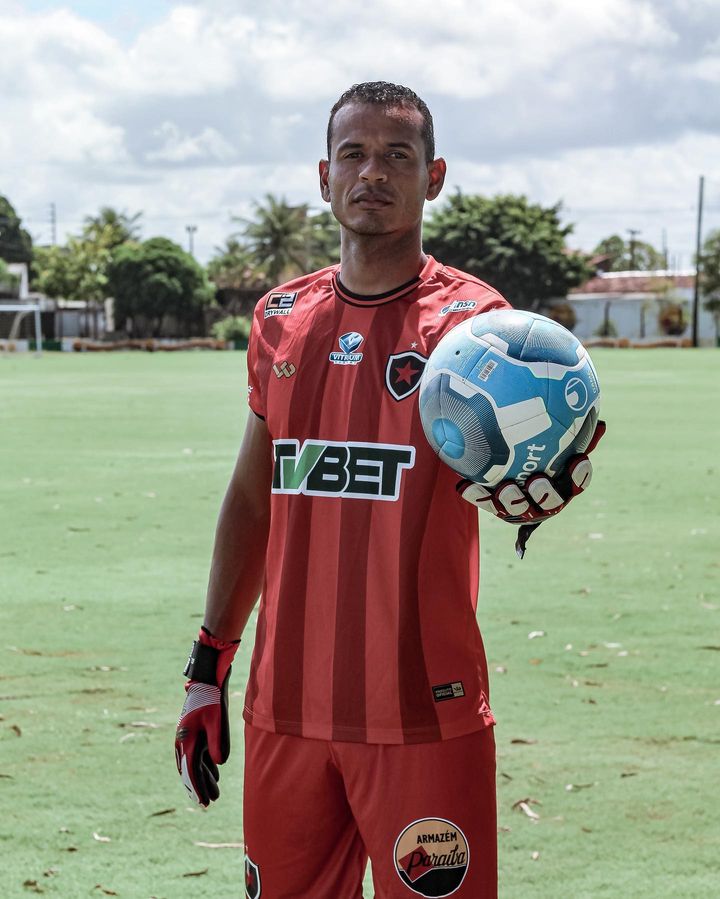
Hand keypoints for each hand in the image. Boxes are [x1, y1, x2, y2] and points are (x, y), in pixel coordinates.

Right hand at [175, 627, 238, 806]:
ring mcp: (186, 736)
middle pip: (190, 771)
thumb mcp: (216, 721)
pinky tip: (214, 771)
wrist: (205, 680)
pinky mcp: (192, 731)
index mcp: (186, 740)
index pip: (191, 772)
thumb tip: (219, 764)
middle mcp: (183, 741)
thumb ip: (217, 744)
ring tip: (214, 791)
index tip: (204, 803)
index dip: (198, 789)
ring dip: (202, 777)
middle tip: (210, 803)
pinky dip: (203, 764)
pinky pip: (196, 753)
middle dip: (200, 787)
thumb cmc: (211, 699)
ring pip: (193, 763)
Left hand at [458, 420, 605, 556]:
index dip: (579, 476)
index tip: (578, 461)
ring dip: (511, 500)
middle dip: (544, 495)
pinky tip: (465, 485)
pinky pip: (484, 502)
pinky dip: (476, 494)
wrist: (500, 450)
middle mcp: (543, 500)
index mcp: (563, 483)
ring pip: (517, 509)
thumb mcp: (552, 431)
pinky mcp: (494, 505)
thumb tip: (600, 421)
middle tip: (538, 481)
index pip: (577, 483)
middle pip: (550, 504)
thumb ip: (570, 426)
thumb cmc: (535, 440)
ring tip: (505, 488)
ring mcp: (518, 506)